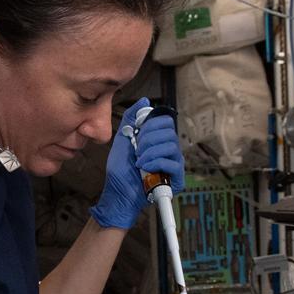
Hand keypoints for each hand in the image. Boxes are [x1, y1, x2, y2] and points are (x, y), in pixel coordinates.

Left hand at [89, 98, 184, 229]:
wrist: (118, 193)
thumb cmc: (120, 170)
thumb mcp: (122, 139)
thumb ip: (131, 118)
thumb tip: (145, 101)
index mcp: (158, 140)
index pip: (165, 121)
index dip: (150, 126)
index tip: (137, 136)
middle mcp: (169, 150)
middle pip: (170, 131)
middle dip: (148, 139)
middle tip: (137, 150)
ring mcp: (173, 164)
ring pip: (171, 146)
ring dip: (150, 152)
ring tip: (139, 162)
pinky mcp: (176, 179)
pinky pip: (174, 163)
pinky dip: (156, 163)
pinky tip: (144, 168)